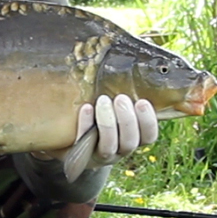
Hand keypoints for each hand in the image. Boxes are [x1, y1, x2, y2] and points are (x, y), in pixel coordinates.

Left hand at [34, 95, 158, 171]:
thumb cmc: (99, 114)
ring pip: (109, 145)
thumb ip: (126, 95)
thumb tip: (136, 62)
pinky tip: (85, 108)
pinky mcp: (80, 155)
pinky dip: (85, 125)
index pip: (149, 136)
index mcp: (133, 137)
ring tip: (103, 100)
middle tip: (120, 98)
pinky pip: (83, 143)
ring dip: (108, 123)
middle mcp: (120, 150)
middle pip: (130, 141)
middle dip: (127, 120)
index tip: (142, 102)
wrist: (68, 137)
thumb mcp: (115, 107)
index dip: (148, 122)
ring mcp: (100, 155)